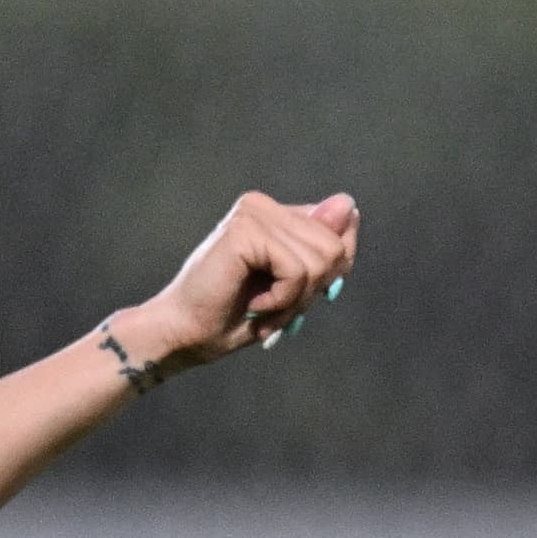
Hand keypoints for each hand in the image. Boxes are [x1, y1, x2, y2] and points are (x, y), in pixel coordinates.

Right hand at [111, 192, 357, 374]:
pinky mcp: (245, 229)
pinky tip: (254, 303)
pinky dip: (282, 300)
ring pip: (321, 260)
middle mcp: (263, 204)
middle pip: (336, 249)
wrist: (187, 333)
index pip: (340, 234)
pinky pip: (297, 271)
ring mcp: (253, 212)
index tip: (290, 299)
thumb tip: (349, 204)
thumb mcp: (296, 288)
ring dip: (295, 300)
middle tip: (273, 308)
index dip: (328, 278)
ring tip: (262, 307)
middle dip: (311, 292)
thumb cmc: (235, 315)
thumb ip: (326, 250)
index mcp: (277, 214)